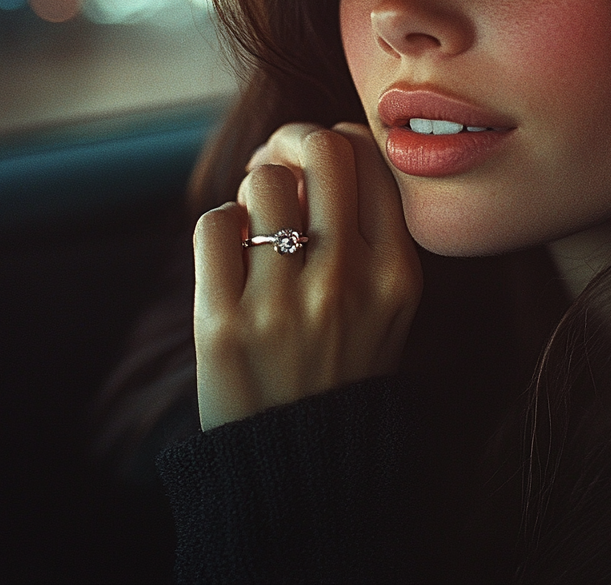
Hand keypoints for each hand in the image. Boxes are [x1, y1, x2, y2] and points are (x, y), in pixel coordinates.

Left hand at [193, 122, 422, 429]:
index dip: (336, 142)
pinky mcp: (225, 323)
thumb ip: (373, 235)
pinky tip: (231, 255)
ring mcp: (285, 303)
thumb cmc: (343, 373)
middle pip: (319, 150)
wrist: (301, 470)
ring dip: (252, 190)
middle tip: (277, 165)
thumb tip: (322, 151)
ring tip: (253, 222)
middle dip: (291, 141)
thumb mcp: (391, 310)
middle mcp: (347, 281)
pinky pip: (214, 224)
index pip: (370, 160)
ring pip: (262, 182)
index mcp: (396, 275)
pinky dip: (219, 226)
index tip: (317, 163)